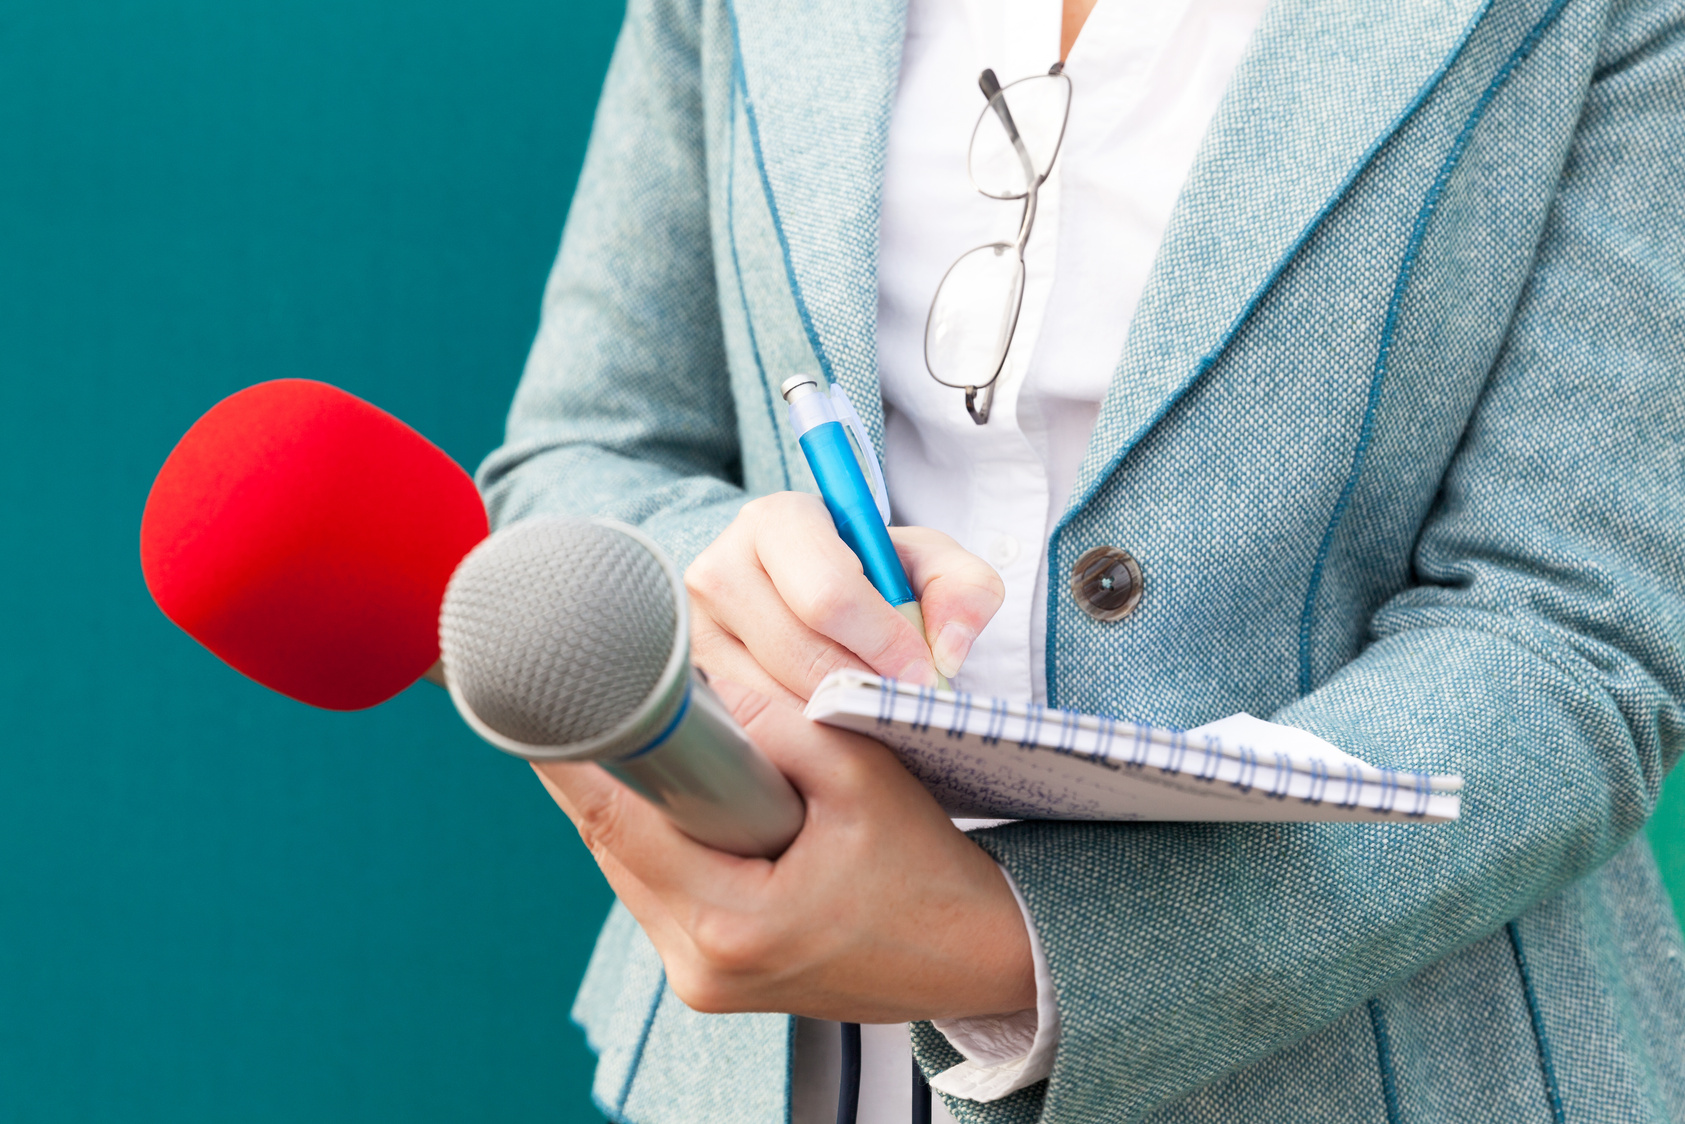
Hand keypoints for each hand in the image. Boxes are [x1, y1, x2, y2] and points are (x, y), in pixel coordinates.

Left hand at [534, 679, 1036, 1021]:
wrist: (975, 953)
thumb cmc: (927, 871)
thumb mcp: (861, 777)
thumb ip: (775, 722)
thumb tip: (700, 674)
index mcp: (731, 924)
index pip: (618, 822)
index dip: (572, 755)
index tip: (538, 702)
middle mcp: (699, 966)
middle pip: (612, 846)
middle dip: (606, 771)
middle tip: (594, 695)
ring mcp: (701, 979)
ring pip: (629, 869)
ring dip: (634, 806)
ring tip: (646, 742)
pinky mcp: (710, 976)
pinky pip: (658, 892)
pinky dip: (663, 841)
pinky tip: (687, 802)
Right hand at [684, 492, 1004, 706]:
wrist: (804, 589)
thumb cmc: (870, 573)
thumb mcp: (927, 563)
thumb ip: (965, 589)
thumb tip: (947, 650)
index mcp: (778, 520)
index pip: (828, 595)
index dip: (882, 642)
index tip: (919, 673)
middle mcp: (719, 568)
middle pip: (797, 652)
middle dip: (860, 686)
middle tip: (899, 705)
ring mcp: (695, 628)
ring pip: (769, 698)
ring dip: (830, 720)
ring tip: (868, 717)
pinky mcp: (693, 678)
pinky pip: (747, 727)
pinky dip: (796, 740)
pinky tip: (828, 732)